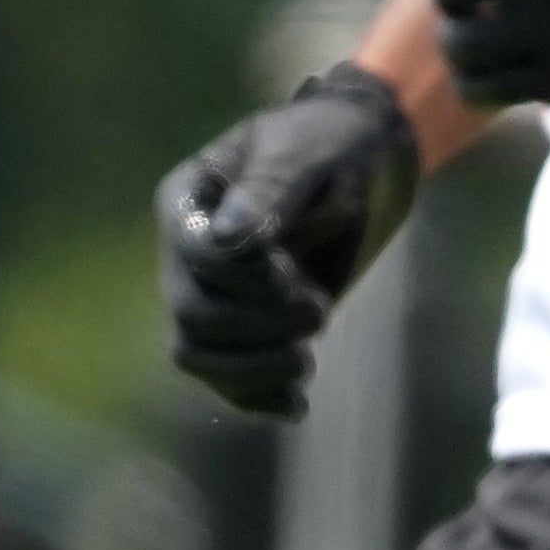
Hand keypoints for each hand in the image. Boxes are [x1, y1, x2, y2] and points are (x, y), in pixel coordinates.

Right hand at [160, 61, 423, 419]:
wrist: (362, 166)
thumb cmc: (330, 145)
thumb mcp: (306, 153)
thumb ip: (269, 191)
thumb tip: (225, 237)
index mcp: (188, 203)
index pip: (195, 256)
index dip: (248, 276)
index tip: (297, 269)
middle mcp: (186, 255)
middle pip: (192, 315)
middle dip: (259, 324)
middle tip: (317, 310)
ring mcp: (211, 296)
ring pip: (199, 356)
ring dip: (254, 368)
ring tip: (305, 359)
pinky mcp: (243, 330)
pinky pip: (228, 379)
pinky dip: (258, 397)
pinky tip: (296, 404)